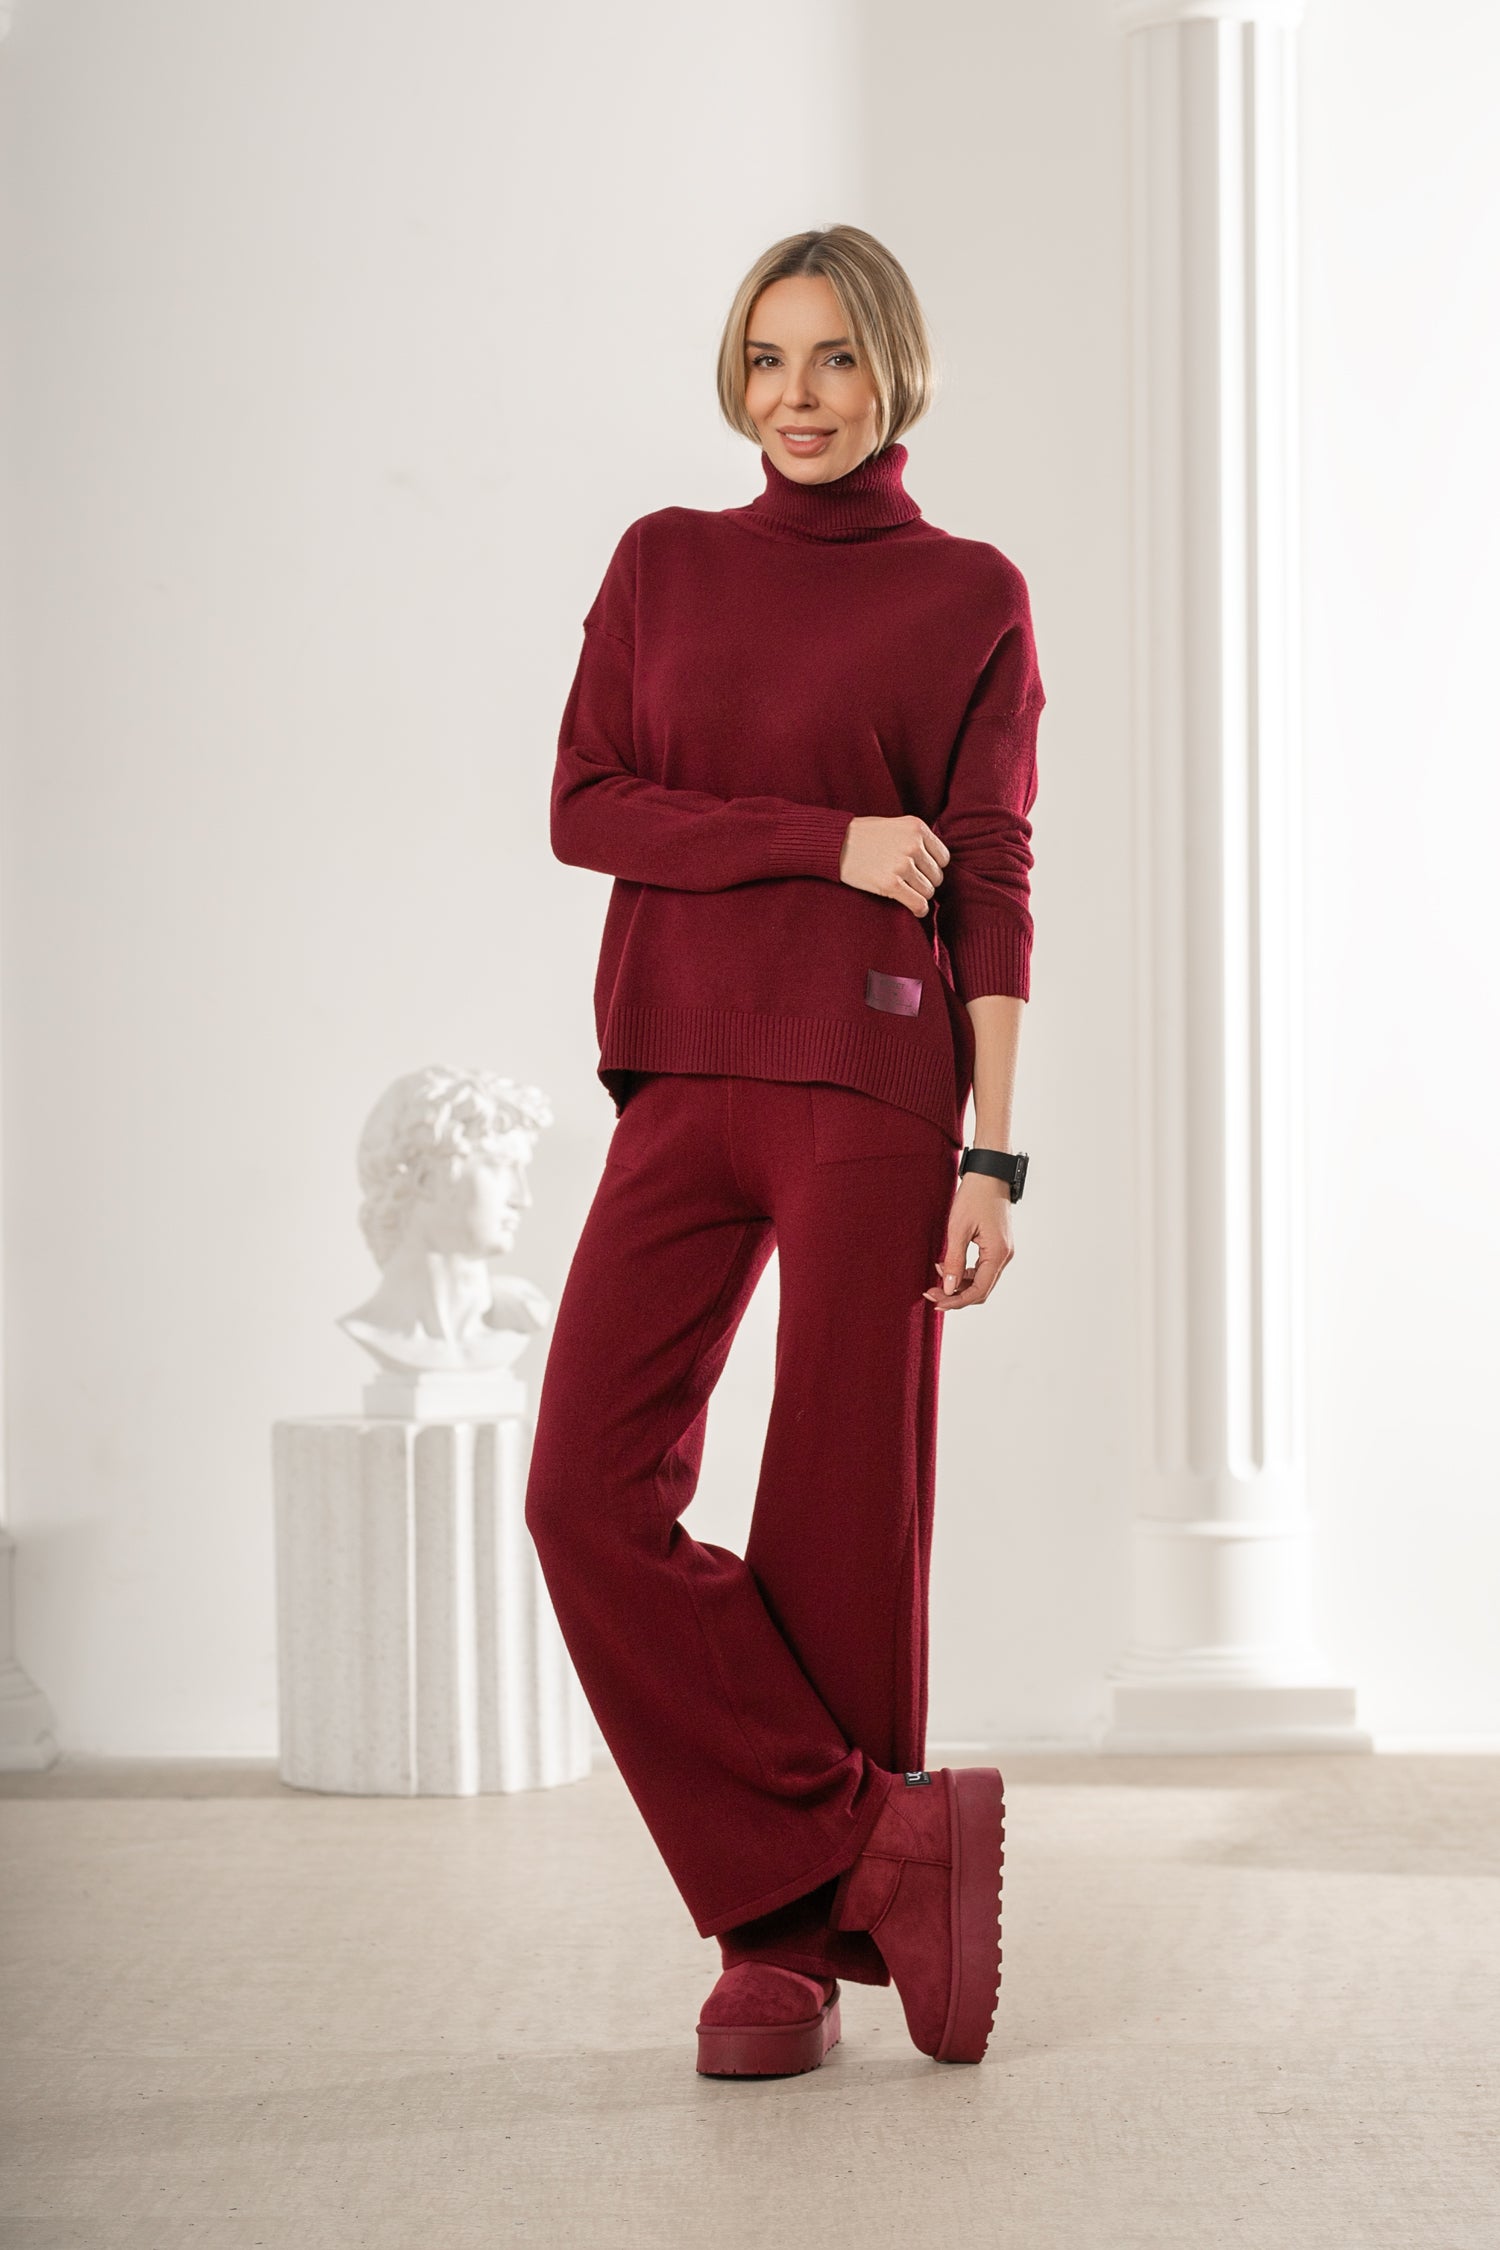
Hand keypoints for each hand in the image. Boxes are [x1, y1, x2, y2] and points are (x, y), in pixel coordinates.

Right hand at [839, 814, 949, 917]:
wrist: (834, 843)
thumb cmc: (863, 835)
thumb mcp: (895, 826)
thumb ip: (916, 839)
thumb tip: (937, 862)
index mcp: (917, 828)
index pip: (943, 857)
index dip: (932, 867)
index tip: (921, 872)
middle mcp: (913, 845)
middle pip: (937, 876)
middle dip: (925, 882)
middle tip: (909, 883)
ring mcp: (902, 865)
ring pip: (928, 891)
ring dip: (919, 895)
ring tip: (905, 892)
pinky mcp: (890, 884)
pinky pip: (918, 903)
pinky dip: (918, 909)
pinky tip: (914, 909)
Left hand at [923, 1174, 1014, 1309]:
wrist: (989, 1173)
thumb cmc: (974, 1196)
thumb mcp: (958, 1229)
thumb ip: (953, 1261)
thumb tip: (947, 1289)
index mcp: (998, 1253)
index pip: (978, 1291)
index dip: (956, 1301)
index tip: (936, 1301)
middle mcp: (1005, 1256)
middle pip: (981, 1289)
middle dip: (955, 1295)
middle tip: (931, 1293)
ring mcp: (1003, 1251)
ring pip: (982, 1280)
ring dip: (959, 1284)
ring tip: (936, 1279)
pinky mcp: (998, 1245)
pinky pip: (982, 1268)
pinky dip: (965, 1272)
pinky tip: (946, 1265)